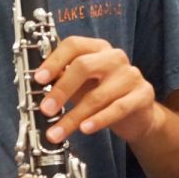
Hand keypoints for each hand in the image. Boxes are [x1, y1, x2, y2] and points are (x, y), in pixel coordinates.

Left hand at [34, 35, 158, 145]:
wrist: (138, 115)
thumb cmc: (104, 96)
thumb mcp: (80, 85)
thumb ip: (62, 80)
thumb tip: (35, 84)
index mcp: (97, 48)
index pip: (74, 45)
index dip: (54, 60)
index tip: (38, 79)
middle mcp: (115, 57)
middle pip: (84, 66)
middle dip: (61, 90)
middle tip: (45, 110)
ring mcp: (131, 75)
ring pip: (98, 95)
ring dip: (73, 117)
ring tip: (56, 132)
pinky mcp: (143, 94)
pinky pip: (118, 108)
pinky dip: (99, 120)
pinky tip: (85, 129)